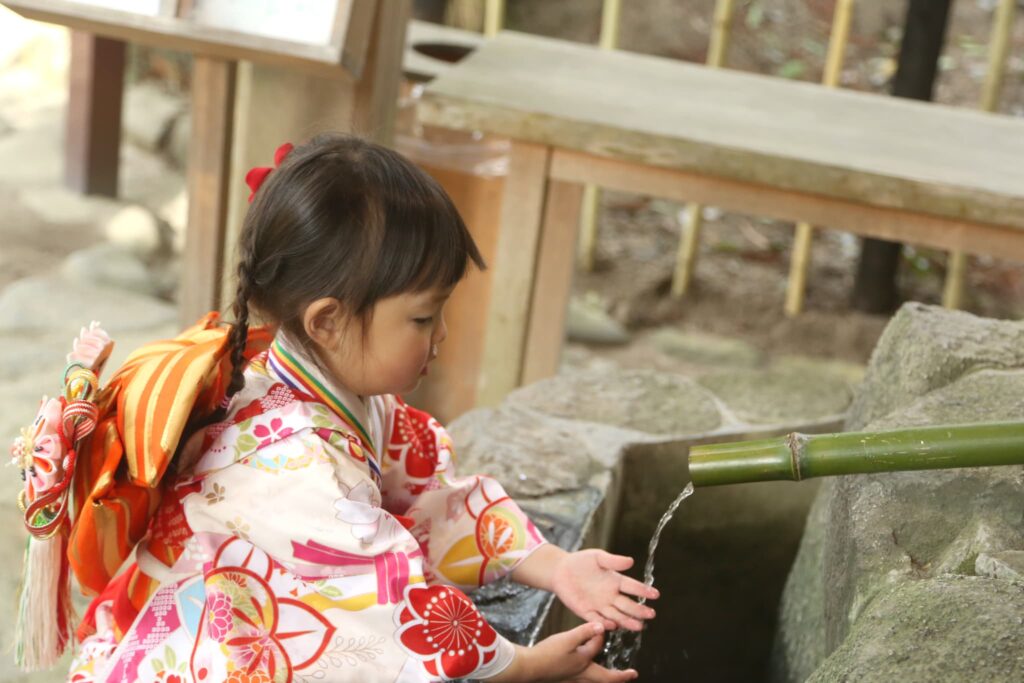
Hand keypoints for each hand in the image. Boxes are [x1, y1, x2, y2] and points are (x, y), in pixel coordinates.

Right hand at [491, 623, 637, 681]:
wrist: (529, 668)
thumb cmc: (548, 654)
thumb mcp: (568, 639)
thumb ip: (585, 632)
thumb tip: (601, 626)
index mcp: (584, 663)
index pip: (597, 647)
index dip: (600, 635)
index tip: (600, 627)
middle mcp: (581, 674)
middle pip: (606, 679)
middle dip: (620, 676)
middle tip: (632, 674)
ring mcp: (572, 679)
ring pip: (595, 681)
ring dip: (606, 679)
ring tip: (613, 677)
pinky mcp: (563, 680)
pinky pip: (582, 681)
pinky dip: (590, 679)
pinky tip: (585, 674)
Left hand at [551, 550, 657, 631]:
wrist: (560, 570)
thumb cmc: (581, 562)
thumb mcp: (598, 557)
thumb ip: (613, 561)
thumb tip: (631, 561)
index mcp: (616, 581)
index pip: (632, 587)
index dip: (643, 590)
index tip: (655, 594)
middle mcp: (610, 596)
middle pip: (627, 605)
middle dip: (639, 610)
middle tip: (651, 614)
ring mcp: (599, 605)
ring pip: (616, 615)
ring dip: (627, 621)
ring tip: (639, 626)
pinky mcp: (586, 612)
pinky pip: (596, 619)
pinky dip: (604, 623)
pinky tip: (613, 625)